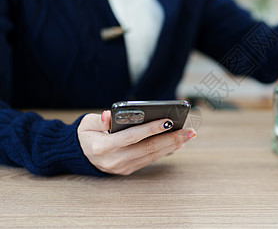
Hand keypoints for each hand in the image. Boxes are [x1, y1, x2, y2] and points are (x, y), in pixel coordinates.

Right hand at [77, 111, 195, 174]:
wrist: (80, 156)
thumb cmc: (86, 135)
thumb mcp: (86, 124)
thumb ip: (99, 120)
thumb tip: (109, 115)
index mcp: (102, 147)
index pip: (131, 136)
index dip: (150, 129)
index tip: (168, 121)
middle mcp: (115, 159)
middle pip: (147, 148)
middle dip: (171, 138)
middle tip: (189, 130)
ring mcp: (123, 167)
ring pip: (152, 156)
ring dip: (172, 145)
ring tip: (188, 135)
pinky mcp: (129, 169)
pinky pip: (150, 160)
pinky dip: (165, 151)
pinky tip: (177, 143)